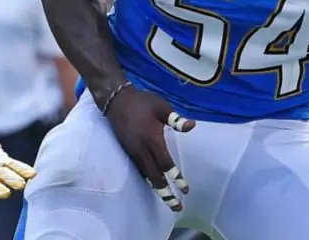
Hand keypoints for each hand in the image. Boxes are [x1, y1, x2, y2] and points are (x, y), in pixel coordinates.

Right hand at [103, 86, 194, 211]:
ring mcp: (134, 152)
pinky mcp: (129, 152)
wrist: (116, 101)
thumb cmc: (142, 103)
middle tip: (177, 207)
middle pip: (155, 177)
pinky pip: (141, 171)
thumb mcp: (161, 107)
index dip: (176, 177)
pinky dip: (149, 181)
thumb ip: (176, 119)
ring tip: (168, 200)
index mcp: (152, 140)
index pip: (166, 164)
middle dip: (166, 194)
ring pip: (147, 176)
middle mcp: (142, 150)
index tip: (186, 189)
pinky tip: (155, 185)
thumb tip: (191, 126)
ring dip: (158, 189)